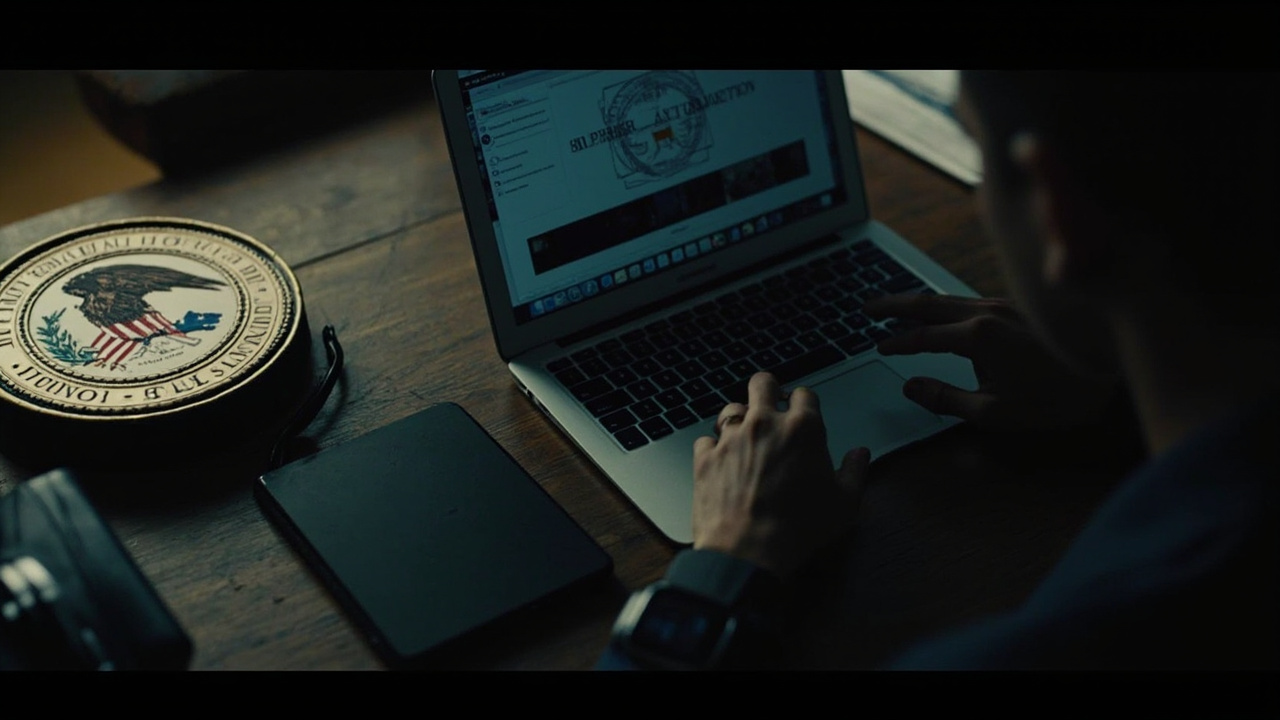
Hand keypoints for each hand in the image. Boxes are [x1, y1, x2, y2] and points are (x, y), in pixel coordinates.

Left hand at [691, 372, 867, 580]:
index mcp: (802, 429)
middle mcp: (764, 424)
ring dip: (740, 419)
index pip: (805, 394)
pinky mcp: (705, 457)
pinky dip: (713, 448)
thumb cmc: (799, 528)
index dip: (805, 403)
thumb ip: (855, 472)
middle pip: (762, 383)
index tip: (803, 415)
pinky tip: (721, 462)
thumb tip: (860, 454)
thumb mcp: (844, 504)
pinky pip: (706, 440)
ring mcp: (731, 439)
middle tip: (771, 406)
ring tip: (745, 437)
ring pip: (731, 408)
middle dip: (768, 390)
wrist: (748, 551)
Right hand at [863, 293, 1117, 429]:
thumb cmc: (1055, 399)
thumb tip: (910, 386)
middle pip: (928, 303)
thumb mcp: (994, 413)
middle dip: (894, 305)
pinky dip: (945, 303)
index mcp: (976, 336)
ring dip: (919, 301)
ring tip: (896, 305)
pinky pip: (969, 298)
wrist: (1111, 376)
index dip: (896, 343)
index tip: (878, 347)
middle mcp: (987, 311)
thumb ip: (946, 399)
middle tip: (867, 307)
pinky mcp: (1019, 307)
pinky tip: (942, 311)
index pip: (922, 336)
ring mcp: (1005, 304)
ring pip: (949, 297)